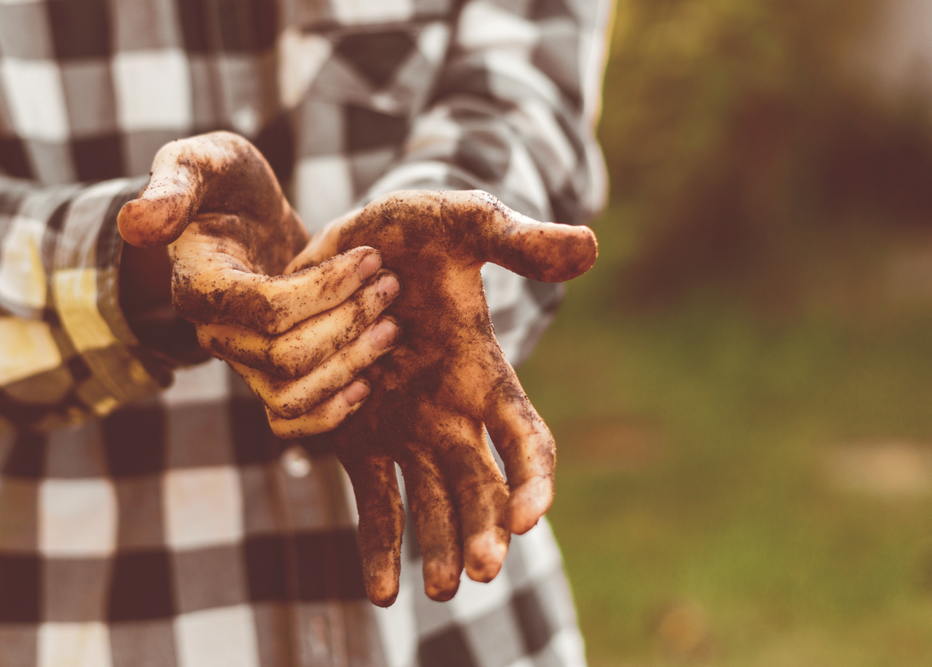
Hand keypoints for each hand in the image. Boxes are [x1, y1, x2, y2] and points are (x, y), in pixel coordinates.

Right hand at [117, 131, 402, 435]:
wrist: (241, 217)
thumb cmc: (225, 184)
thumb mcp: (204, 163)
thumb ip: (174, 183)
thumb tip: (136, 224)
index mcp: (200, 284)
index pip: (268, 309)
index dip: (326, 289)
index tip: (370, 256)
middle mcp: (215, 332)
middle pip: (287, 356)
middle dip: (349, 322)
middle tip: (391, 285)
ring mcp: (241, 358)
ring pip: (292, 393)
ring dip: (350, 364)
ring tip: (393, 325)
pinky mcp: (267, 372)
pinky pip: (289, 419)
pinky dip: (329, 414)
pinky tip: (367, 384)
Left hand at [291, 190, 596, 604]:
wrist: (344, 248)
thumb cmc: (411, 231)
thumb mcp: (462, 223)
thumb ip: (517, 241)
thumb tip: (588, 246)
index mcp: (484, 374)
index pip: (527, 439)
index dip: (534, 479)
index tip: (531, 516)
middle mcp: (451, 414)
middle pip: (482, 486)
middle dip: (486, 529)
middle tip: (481, 570)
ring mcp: (404, 431)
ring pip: (432, 504)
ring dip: (441, 546)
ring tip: (443, 589)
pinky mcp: (357, 438)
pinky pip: (375, 501)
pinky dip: (379, 545)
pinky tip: (383, 591)